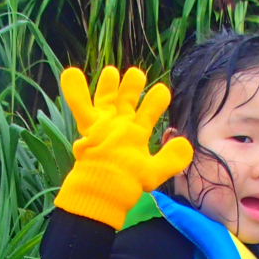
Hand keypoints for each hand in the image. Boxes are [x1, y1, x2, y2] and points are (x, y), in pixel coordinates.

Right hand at [54, 65, 193, 226]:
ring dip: (108, 85)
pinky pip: (80, 104)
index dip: (156, 100)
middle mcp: (120, 126)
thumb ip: (171, 158)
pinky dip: (75, 90)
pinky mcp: (89, 125)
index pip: (149, 112)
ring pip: (106, 99)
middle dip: (132, 87)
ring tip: (111, 71)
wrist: (106, 187)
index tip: (162, 91)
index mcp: (136, 134)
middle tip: (137, 74)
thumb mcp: (154, 172)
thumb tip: (187, 143)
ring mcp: (104, 124)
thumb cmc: (128, 181)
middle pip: (127, 100)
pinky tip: (71, 72)